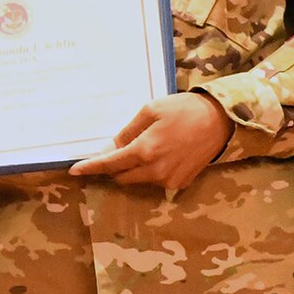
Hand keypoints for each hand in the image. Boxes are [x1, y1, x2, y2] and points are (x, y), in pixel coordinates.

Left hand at [66, 92, 232, 194]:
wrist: (220, 121)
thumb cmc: (183, 110)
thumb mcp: (150, 111)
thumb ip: (128, 133)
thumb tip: (110, 148)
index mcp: (145, 150)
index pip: (110, 164)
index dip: (91, 167)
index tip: (74, 171)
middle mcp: (155, 170)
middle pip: (121, 176)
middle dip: (114, 166)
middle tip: (118, 150)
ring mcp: (169, 180)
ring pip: (138, 180)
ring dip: (134, 169)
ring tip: (149, 146)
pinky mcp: (180, 184)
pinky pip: (156, 181)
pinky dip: (151, 172)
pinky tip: (164, 154)